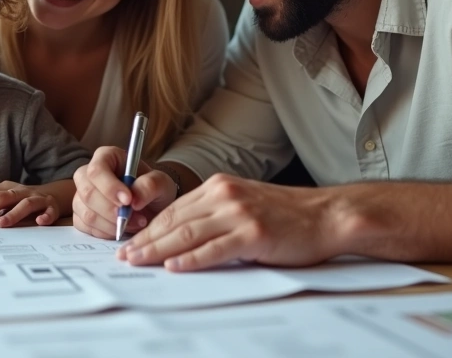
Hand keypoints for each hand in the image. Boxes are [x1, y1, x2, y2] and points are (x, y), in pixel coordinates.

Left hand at [0, 181, 59, 226]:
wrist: (54, 195)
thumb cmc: (22, 201)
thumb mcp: (0, 200)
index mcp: (4, 188)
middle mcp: (19, 191)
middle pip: (0, 197)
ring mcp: (36, 198)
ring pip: (24, 203)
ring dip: (12, 213)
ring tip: (0, 224)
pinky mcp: (51, 206)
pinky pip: (49, 210)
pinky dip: (45, 215)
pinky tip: (40, 222)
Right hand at [72, 146, 176, 238]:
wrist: (152, 209)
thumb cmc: (154, 190)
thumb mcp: (162, 184)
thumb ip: (150, 185)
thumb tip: (134, 199)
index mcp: (107, 157)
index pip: (97, 169)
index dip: (109, 186)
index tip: (128, 200)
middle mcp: (89, 175)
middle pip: (87, 192)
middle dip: (110, 210)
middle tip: (134, 218)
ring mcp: (82, 196)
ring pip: (87, 213)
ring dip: (112, 224)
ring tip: (135, 223)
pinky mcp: (81, 215)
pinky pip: (86, 227)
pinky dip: (106, 233)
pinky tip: (123, 229)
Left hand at [118, 174, 348, 270]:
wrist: (326, 215)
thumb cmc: (288, 215)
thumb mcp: (245, 204)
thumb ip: (216, 214)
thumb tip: (182, 235)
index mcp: (220, 186)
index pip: (174, 209)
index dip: (149, 226)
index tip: (131, 241)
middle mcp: (225, 195)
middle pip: (175, 220)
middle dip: (146, 239)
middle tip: (125, 255)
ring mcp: (239, 214)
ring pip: (188, 234)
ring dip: (158, 249)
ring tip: (138, 261)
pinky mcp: (253, 234)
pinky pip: (214, 249)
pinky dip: (191, 259)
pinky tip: (173, 265)